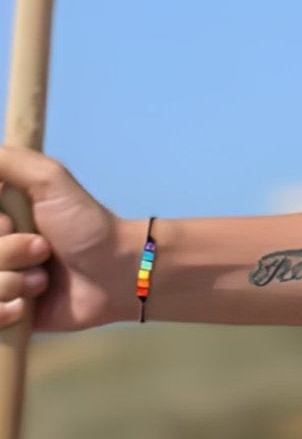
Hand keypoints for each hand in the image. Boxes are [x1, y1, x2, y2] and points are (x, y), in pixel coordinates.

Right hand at [0, 147, 130, 330]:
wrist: (113, 272)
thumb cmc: (84, 222)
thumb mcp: (49, 180)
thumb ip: (9, 162)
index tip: (11, 221)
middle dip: (7, 252)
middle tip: (43, 248)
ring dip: (13, 282)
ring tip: (44, 277)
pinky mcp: (2, 316)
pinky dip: (8, 311)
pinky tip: (30, 305)